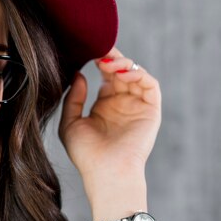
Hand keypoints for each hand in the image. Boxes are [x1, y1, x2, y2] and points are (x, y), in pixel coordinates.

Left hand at [59, 47, 161, 220]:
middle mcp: (122, 103)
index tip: (88, 51)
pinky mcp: (151, 110)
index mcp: (104, 105)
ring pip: (136, 74)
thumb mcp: (70, 122)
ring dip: (123, 63)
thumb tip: (78, 75)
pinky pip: (149, 85)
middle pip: (121, 71)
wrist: (104, 172)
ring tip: (108, 62)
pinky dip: (138, 74)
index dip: (99, 62)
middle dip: (112, 57)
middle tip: (100, 48)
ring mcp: (137, 106)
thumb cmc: (85, 154)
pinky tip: (122, 73)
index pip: (106, 75)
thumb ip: (73, 98)